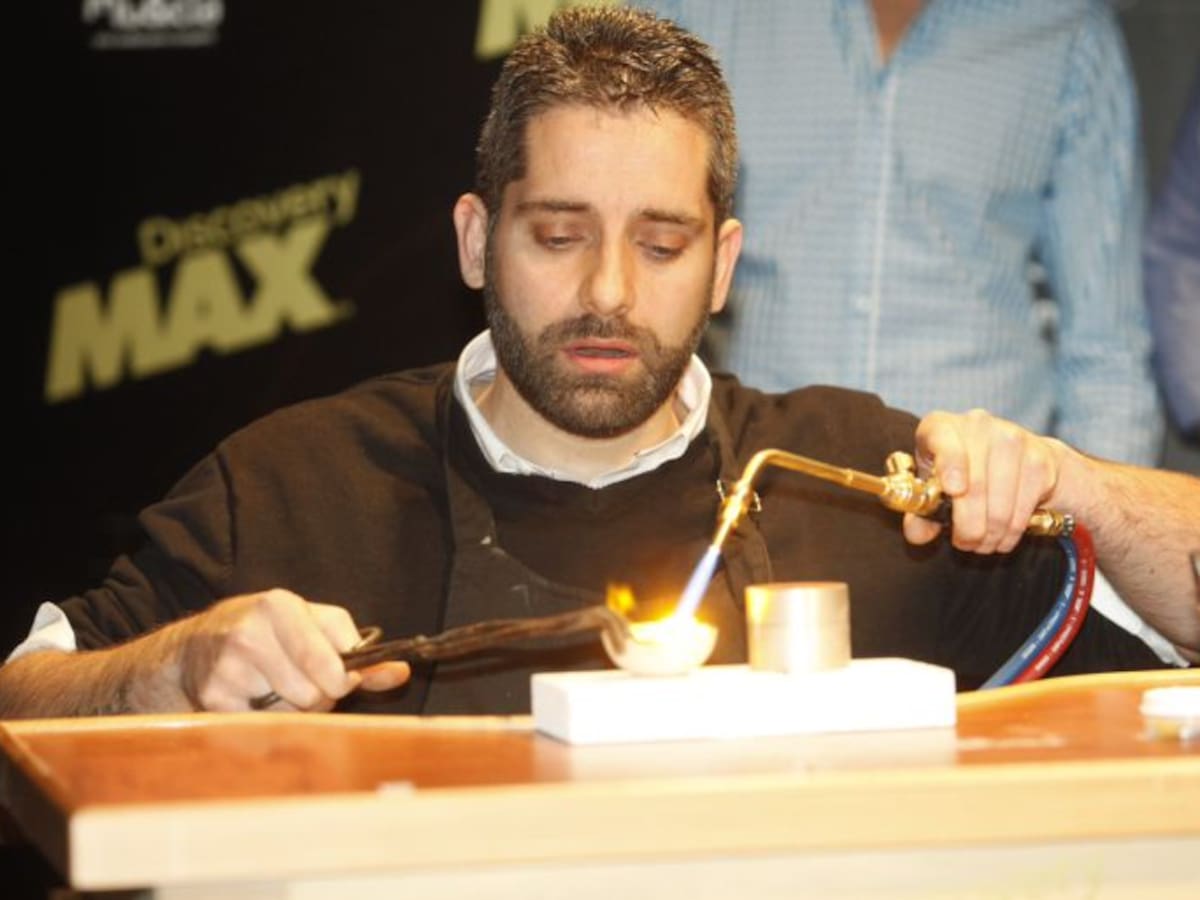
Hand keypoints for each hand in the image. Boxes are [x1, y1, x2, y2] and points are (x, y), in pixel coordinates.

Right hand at [173, 589, 409, 711]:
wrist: (195, 648)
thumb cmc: (269, 633)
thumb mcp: (312, 626)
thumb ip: (356, 650)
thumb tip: (401, 672)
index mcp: (280, 606)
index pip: (331, 659)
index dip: (345, 677)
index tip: (344, 678)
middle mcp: (251, 633)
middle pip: (315, 692)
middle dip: (320, 696)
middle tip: (305, 682)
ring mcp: (228, 668)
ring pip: (292, 711)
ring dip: (295, 710)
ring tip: (278, 689)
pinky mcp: (214, 699)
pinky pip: (265, 726)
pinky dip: (268, 721)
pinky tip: (254, 700)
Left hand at [903, 409, 1065, 553]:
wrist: (1017, 455)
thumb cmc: (961, 471)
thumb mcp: (934, 485)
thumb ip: (920, 511)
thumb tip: (918, 534)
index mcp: (941, 426)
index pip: (943, 437)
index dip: (950, 464)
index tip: (954, 489)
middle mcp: (977, 424)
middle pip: (974, 485)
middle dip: (968, 527)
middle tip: (965, 544)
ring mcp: (1012, 438)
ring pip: (1000, 504)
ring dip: (990, 535)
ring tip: (983, 543)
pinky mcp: (1038, 460)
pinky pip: (1023, 509)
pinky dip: (1011, 531)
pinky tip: (1003, 536)